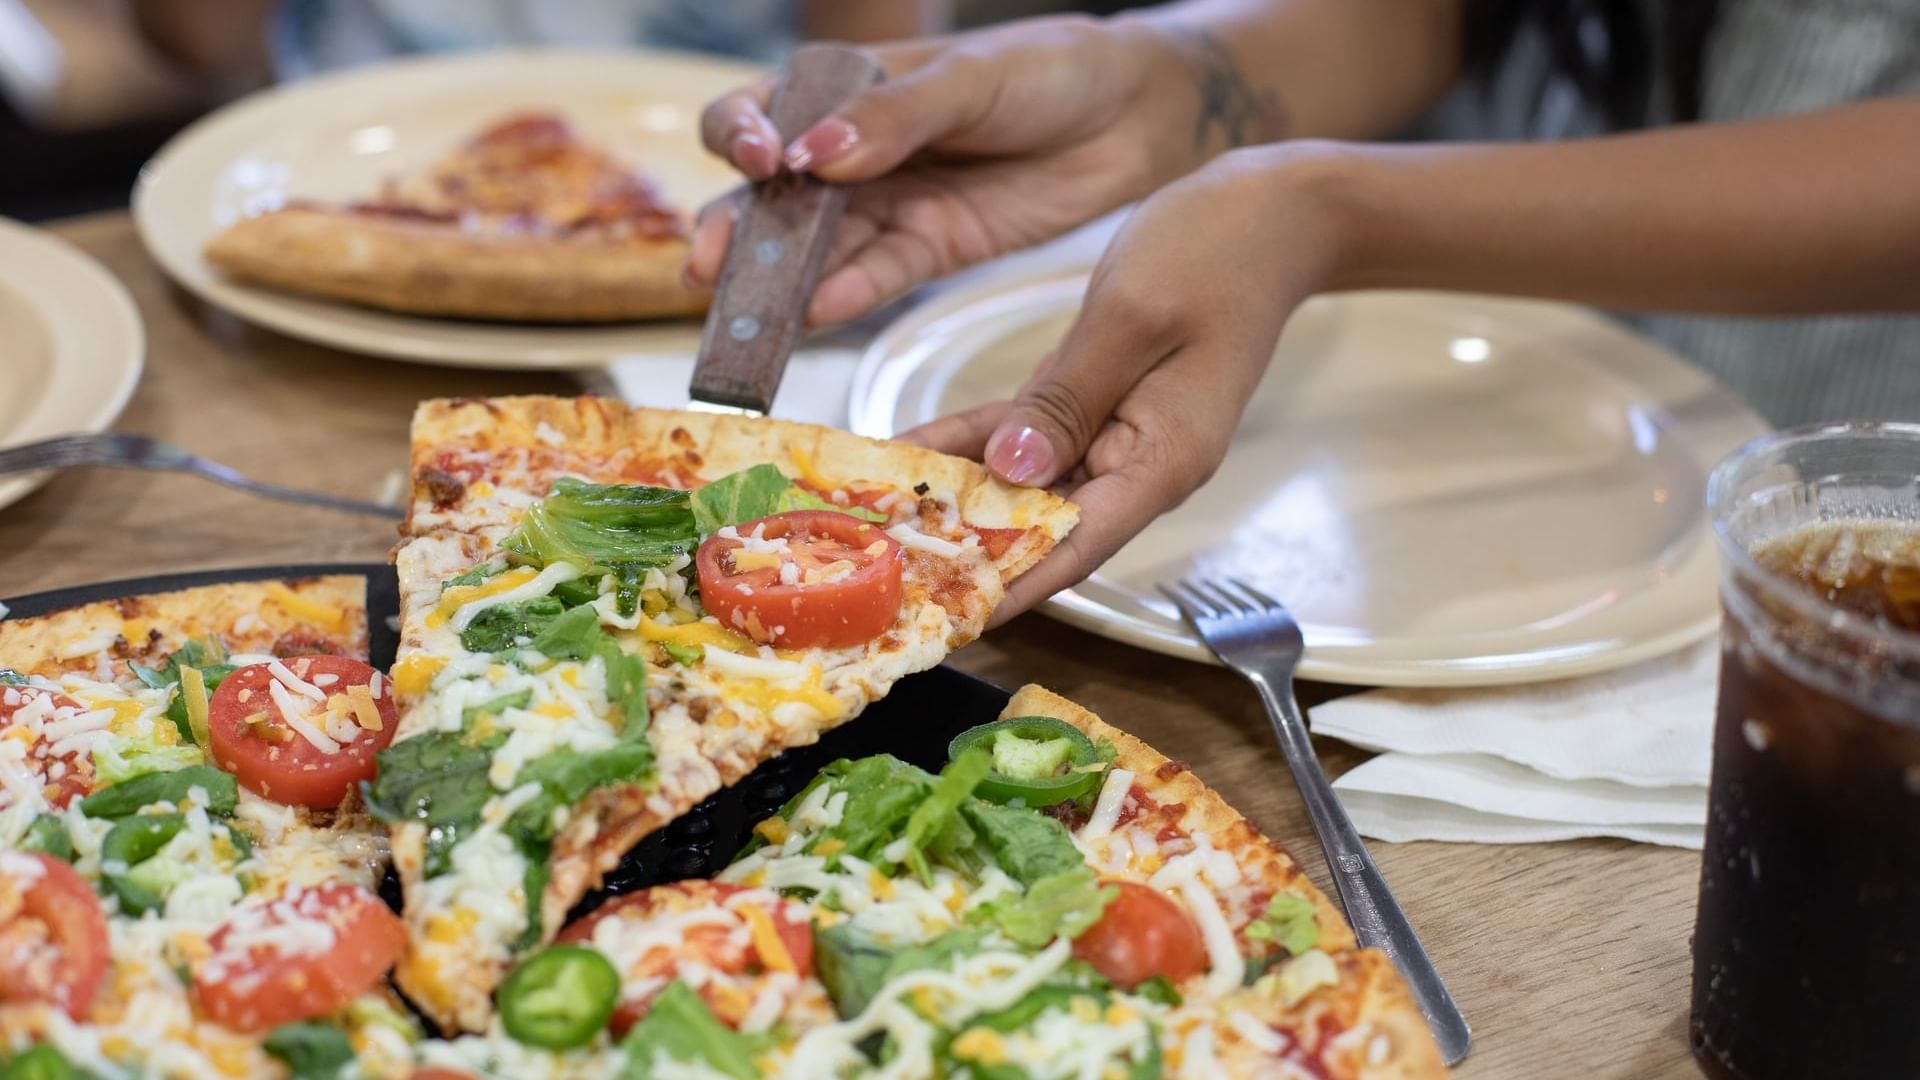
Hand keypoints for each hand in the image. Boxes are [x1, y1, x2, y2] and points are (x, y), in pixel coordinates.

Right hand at [687, 15, 1208, 324]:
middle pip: (769, 197)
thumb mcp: (972, 80)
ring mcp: (888, 204)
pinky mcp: (929, 250)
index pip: (760, 111)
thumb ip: (896, 117)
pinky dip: (843, 296)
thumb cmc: (1051, 72)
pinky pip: (875, 277)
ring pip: (811, 248)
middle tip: (705, 270)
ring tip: (749, 316)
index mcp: (845, 87)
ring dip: (775, 282)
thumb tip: (814, 153)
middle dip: (733, 233)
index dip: (740, 138)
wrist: (1137, 116)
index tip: (756, 160)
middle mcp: (850, 152)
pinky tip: (820, 311)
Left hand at [904, 145, 1351, 624]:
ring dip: (956, 499)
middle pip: (1043, 528)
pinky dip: (972, 443)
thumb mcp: (1132, 319)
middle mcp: (1138, 465)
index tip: (951, 619)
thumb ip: (1065, 399)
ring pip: (1023, 484)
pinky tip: (908, 451)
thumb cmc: (1219, 253)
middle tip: (887, 570)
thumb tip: (1009, 472)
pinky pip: (1024, 434)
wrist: (1271, 210)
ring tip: (878, 518)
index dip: (1010, 587)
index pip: (1075, 548)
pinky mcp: (1095, 401)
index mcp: (1161, 462)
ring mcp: (1116, 436)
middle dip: (968, 552)